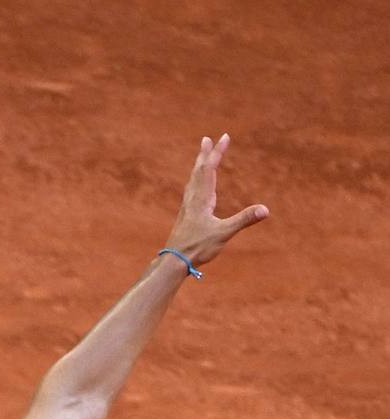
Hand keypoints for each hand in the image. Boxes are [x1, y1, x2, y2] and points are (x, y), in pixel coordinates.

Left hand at [163, 133, 268, 266]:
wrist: (174, 261)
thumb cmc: (197, 247)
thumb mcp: (224, 233)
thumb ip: (244, 220)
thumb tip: (265, 210)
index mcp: (201, 199)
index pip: (209, 169)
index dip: (217, 152)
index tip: (224, 137)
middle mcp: (192, 199)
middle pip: (198, 171)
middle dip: (205, 154)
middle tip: (207, 139)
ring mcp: (187, 207)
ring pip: (193, 180)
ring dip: (199, 166)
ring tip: (202, 157)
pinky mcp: (186, 215)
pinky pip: (191, 191)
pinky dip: (196, 181)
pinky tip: (197, 187)